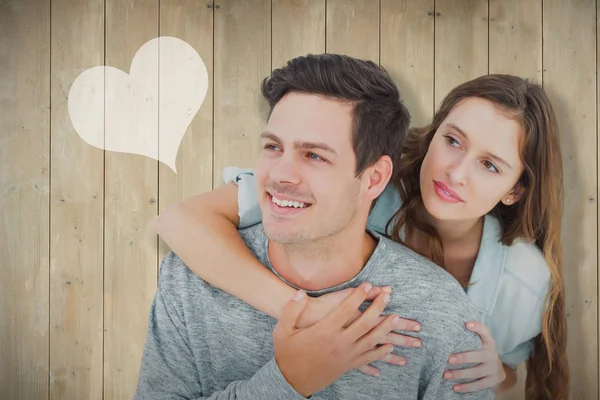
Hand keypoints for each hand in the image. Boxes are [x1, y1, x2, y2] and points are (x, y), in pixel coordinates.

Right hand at [298, 285, 421, 376]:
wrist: (290, 380)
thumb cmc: (286, 353)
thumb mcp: (283, 329)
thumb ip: (292, 309)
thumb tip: (299, 293)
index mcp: (325, 331)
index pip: (347, 308)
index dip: (359, 295)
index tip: (367, 284)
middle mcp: (339, 343)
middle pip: (365, 323)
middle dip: (379, 307)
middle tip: (388, 296)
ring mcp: (346, 356)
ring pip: (371, 341)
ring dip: (386, 329)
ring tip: (397, 318)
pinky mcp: (347, 366)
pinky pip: (369, 358)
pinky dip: (381, 352)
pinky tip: (390, 348)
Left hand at [443, 321, 505, 392]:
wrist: (498, 371)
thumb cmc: (481, 353)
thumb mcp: (480, 344)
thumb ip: (468, 338)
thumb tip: (446, 330)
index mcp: (489, 343)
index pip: (486, 333)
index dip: (478, 327)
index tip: (467, 324)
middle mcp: (492, 355)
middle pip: (479, 356)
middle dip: (463, 358)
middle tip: (449, 359)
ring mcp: (493, 369)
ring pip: (476, 372)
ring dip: (460, 374)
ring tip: (446, 375)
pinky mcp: (492, 381)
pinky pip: (479, 385)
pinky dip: (466, 387)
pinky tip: (455, 387)